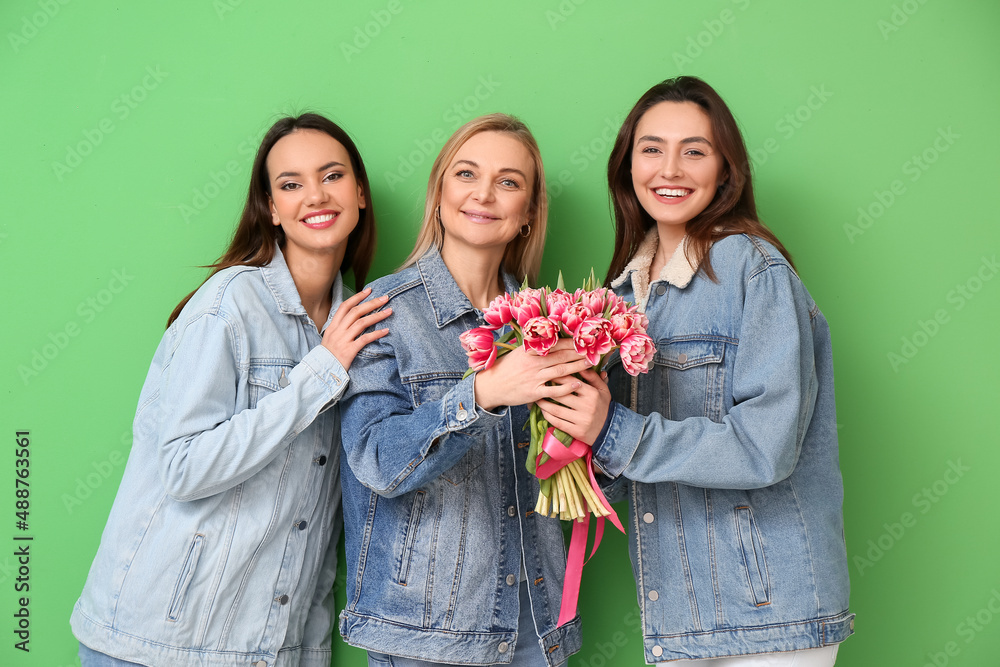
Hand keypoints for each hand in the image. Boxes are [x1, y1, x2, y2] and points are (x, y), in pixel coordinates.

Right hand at [321, 288, 390, 370]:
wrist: (321, 372)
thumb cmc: (328, 356)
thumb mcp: (330, 339)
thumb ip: (340, 329)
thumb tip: (353, 319)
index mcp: (332, 326)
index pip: (345, 306)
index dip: (357, 297)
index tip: (369, 290)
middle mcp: (337, 331)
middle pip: (356, 312)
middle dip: (371, 303)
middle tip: (385, 298)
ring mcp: (343, 340)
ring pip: (361, 323)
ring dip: (377, 316)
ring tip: (389, 311)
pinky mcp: (349, 351)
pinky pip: (364, 339)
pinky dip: (376, 334)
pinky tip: (386, 331)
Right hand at [474, 339, 592, 410]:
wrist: (492, 386)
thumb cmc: (507, 368)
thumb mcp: (518, 352)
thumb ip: (534, 346)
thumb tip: (549, 336)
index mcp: (530, 351)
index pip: (554, 344)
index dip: (570, 342)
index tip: (583, 340)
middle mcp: (533, 363)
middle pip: (561, 356)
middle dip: (579, 353)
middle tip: (592, 351)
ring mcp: (534, 378)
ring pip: (560, 370)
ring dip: (577, 367)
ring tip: (589, 364)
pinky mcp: (534, 392)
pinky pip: (554, 389)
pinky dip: (567, 387)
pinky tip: (578, 384)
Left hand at [537, 368, 610, 445]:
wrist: (610, 430)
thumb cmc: (603, 406)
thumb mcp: (603, 390)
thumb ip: (593, 377)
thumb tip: (581, 364)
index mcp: (592, 394)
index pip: (571, 382)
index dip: (558, 377)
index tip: (548, 373)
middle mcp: (587, 406)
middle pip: (561, 395)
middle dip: (548, 390)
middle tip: (539, 385)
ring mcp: (581, 420)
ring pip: (557, 410)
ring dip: (544, 404)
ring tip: (537, 398)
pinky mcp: (577, 431)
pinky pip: (558, 422)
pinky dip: (548, 416)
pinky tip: (543, 411)